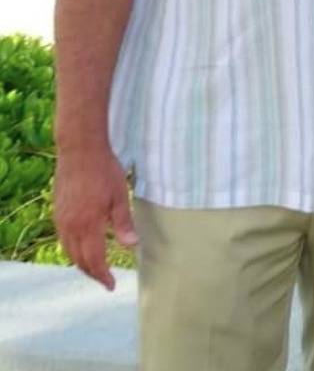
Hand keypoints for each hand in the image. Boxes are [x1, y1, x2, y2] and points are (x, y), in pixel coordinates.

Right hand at [53, 146, 137, 290]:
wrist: (80, 150)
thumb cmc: (104, 171)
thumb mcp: (120, 195)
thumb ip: (124, 223)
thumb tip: (132, 246)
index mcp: (88, 225)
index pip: (94, 261)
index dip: (103, 276)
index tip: (112, 285)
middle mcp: (70, 227)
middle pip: (79, 260)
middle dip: (92, 273)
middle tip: (105, 280)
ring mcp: (61, 220)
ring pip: (69, 251)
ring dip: (82, 263)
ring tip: (96, 267)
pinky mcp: (58, 212)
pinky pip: (64, 239)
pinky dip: (73, 250)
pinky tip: (83, 247)